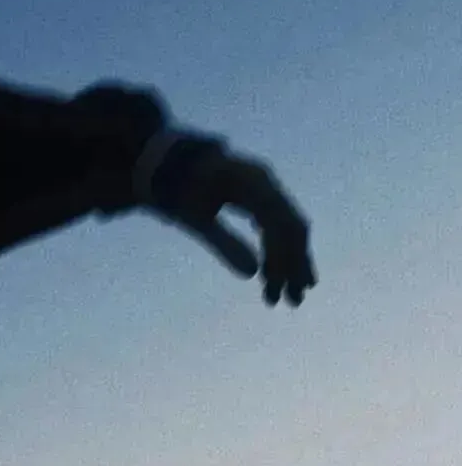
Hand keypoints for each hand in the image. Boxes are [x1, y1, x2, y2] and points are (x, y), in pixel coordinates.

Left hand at [147, 142, 317, 306]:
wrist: (171, 163)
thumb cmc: (179, 189)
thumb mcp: (195, 218)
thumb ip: (222, 242)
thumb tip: (251, 273)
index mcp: (248, 182)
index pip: (277, 224)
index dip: (281, 258)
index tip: (274, 289)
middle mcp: (265, 180)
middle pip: (292, 226)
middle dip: (293, 264)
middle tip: (292, 301)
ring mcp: (267, 186)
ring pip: (292, 227)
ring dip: (293, 261)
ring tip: (292, 296)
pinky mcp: (264, 195)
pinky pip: (282, 223)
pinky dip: (284, 249)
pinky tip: (281, 273)